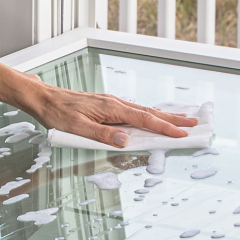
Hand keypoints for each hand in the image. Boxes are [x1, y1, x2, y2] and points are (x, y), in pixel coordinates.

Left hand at [29, 84, 197, 148]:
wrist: (44, 98)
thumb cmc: (57, 113)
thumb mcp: (76, 128)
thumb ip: (101, 135)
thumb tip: (125, 140)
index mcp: (111, 108)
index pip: (144, 120)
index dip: (164, 128)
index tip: (183, 133)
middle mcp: (114, 103)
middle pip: (149, 113)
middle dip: (173, 119)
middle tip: (195, 123)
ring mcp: (111, 104)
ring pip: (143, 111)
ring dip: (163, 117)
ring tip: (182, 119)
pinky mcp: (106, 107)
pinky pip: (134, 112)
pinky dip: (148, 115)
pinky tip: (152, 118)